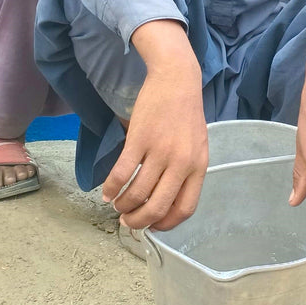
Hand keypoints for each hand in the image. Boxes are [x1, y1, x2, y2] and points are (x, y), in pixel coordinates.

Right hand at [103, 21, 207, 230]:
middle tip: (128, 221)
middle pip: (158, 206)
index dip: (166, 224)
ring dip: (123, 204)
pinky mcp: (140, 139)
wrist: (177, 78)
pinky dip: (111, 187)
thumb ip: (186, 170)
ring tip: (117, 204)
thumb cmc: (186, 113)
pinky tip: (106, 191)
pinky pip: (122, 173)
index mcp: (199, 166)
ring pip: (138, 192)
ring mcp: (161, 151)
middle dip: (140, 220)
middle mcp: (182, 162)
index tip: (153, 226)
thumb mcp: (196, 145)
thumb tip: (166, 200)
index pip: (185, 208)